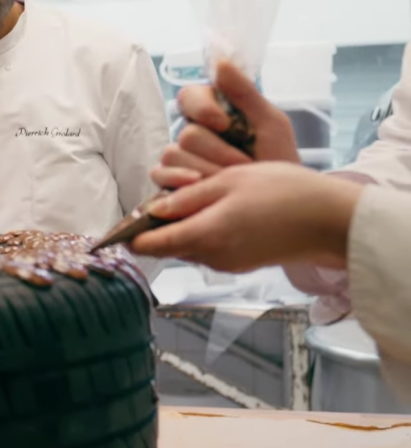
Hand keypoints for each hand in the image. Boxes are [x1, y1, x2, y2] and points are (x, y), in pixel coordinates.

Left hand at [130, 163, 361, 273]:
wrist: (330, 220)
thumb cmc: (283, 193)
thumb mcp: (228, 183)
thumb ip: (187, 199)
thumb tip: (152, 210)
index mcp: (204, 235)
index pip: (149, 246)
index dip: (128, 235)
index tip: (116, 225)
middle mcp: (211, 257)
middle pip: (164, 246)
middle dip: (155, 226)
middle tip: (165, 195)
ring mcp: (226, 264)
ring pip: (185, 246)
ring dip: (180, 227)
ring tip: (195, 197)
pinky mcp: (240, 264)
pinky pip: (206, 249)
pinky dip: (201, 232)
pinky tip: (216, 210)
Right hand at [157, 59, 300, 183]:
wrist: (280, 204)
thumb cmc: (278, 161)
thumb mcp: (271, 124)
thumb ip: (246, 93)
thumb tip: (220, 62)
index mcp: (213, 113)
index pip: (189, 96)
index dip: (203, 108)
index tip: (225, 124)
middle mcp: (192, 134)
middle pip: (186, 133)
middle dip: (216, 151)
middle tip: (241, 164)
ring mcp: (180, 159)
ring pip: (173, 154)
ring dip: (205, 168)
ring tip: (229, 180)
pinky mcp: (171, 183)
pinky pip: (160, 174)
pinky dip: (178, 179)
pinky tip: (198, 184)